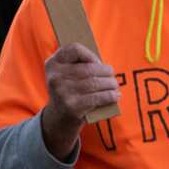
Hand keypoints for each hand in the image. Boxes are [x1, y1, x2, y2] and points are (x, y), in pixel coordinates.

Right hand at [40, 43, 119, 158]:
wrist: (59, 119)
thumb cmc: (69, 90)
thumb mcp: (66, 75)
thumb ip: (79, 64)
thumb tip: (104, 66)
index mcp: (53, 64)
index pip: (74, 49)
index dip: (90, 54)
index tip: (97, 62)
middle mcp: (55, 77)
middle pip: (88, 68)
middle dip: (105, 71)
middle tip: (111, 75)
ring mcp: (62, 92)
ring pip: (94, 83)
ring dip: (110, 83)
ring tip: (114, 85)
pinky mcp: (72, 106)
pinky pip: (96, 97)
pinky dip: (109, 95)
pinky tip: (115, 95)